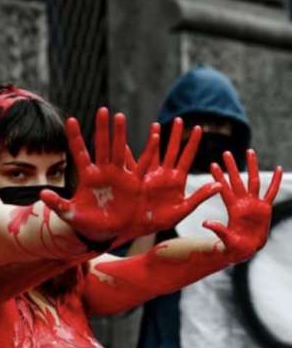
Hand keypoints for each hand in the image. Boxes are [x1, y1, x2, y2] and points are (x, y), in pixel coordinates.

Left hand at [41, 108, 144, 241]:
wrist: (104, 233)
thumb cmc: (84, 223)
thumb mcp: (69, 214)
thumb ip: (57, 203)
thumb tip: (41, 194)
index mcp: (87, 176)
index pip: (79, 152)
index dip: (75, 137)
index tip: (70, 119)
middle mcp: (102, 171)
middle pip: (101, 145)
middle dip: (102, 128)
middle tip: (102, 109)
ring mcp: (118, 175)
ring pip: (119, 149)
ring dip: (119, 133)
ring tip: (119, 116)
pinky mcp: (133, 184)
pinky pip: (141, 164)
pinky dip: (148, 151)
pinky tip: (153, 136)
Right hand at [127, 118, 220, 235]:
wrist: (142, 228)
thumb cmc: (162, 221)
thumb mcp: (183, 210)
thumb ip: (199, 197)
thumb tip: (219, 185)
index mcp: (176, 181)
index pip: (187, 157)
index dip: (192, 143)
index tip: (198, 128)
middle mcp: (163, 175)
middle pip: (172, 150)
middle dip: (175, 135)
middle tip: (179, 119)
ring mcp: (149, 175)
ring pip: (153, 152)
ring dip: (154, 138)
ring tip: (156, 124)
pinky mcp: (135, 180)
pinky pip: (133, 163)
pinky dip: (130, 153)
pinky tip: (127, 142)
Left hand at [204, 150, 282, 262]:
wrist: (244, 250)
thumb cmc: (232, 246)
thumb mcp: (225, 239)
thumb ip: (218, 229)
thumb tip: (205, 223)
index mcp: (232, 208)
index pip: (224, 189)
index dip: (219, 178)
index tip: (213, 165)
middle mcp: (242, 203)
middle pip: (237, 181)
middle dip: (232, 167)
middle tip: (226, 152)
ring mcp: (254, 204)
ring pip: (254, 181)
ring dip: (252, 167)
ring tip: (249, 152)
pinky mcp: (265, 208)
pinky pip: (271, 192)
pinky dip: (275, 181)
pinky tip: (278, 169)